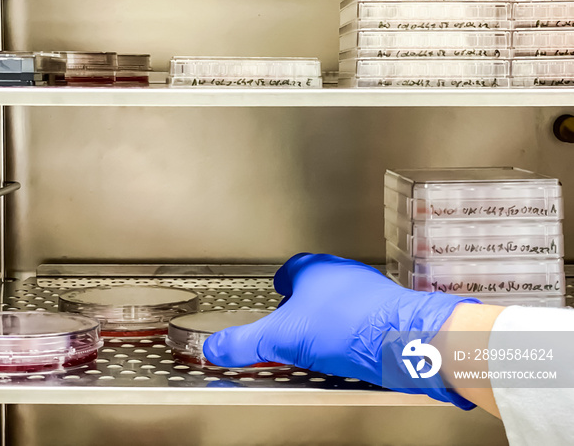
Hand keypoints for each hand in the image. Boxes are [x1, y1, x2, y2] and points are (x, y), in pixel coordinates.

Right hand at [203, 253, 479, 408]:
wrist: (405, 339)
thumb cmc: (344, 327)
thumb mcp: (281, 339)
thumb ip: (244, 343)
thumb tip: (212, 348)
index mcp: (315, 270)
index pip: (293, 267)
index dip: (282, 280)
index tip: (278, 290)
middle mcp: (344, 274)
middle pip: (319, 281)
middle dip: (305, 299)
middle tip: (294, 318)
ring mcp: (372, 291)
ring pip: (344, 297)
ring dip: (331, 314)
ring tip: (320, 338)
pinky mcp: (392, 311)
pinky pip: (365, 316)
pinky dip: (354, 329)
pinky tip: (350, 350)